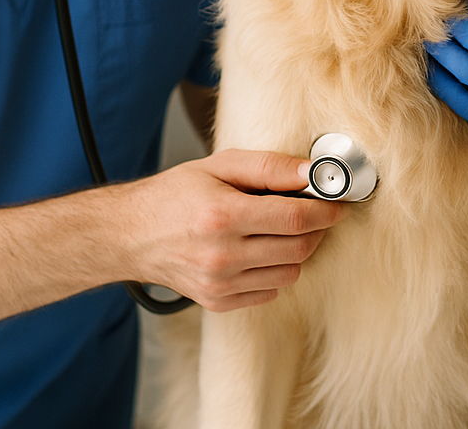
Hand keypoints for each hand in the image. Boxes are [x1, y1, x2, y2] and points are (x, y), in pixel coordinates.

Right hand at [124, 149, 347, 311]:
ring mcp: (220, 284)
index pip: (296, 219)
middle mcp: (222, 255)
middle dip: (316, 230)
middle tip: (313, 213)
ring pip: (290, 273)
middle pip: (299, 248)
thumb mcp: (219, 166)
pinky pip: (271, 291)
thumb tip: (311, 172)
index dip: (325, 211)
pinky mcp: (219, 301)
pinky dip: (275, 271)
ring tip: (280, 231)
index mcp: (222, 216)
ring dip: (296, 251)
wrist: (131, 235)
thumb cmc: (174, 195)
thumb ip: (268, 167)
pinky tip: (260, 251)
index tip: (336, 204)